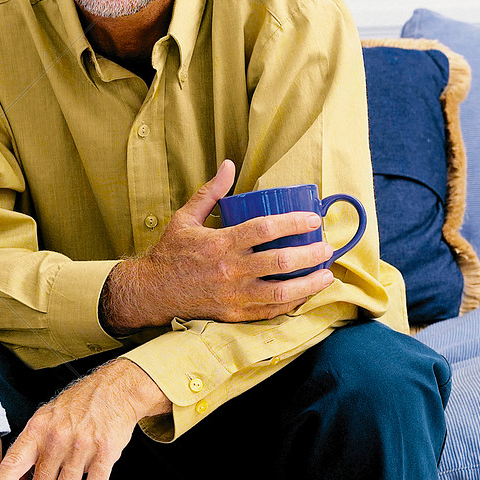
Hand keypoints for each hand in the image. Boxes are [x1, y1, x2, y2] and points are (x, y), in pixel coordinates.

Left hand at [0, 359, 168, 479]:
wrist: (112, 390)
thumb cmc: (76, 407)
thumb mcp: (45, 421)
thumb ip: (29, 452)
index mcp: (36, 430)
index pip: (12, 464)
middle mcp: (56, 438)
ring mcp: (80, 446)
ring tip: (74, 475)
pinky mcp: (104, 453)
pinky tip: (89, 477)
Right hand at [102, 160, 334, 330]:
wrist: (152, 291)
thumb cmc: (170, 252)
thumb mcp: (185, 218)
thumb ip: (210, 192)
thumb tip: (228, 165)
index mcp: (220, 243)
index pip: (265, 229)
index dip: (294, 222)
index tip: (313, 219)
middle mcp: (230, 270)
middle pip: (281, 261)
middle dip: (311, 254)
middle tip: (327, 247)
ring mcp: (233, 295)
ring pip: (282, 292)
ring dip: (310, 283)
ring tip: (326, 274)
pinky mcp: (234, 314)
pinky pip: (270, 311)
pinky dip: (293, 303)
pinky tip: (305, 294)